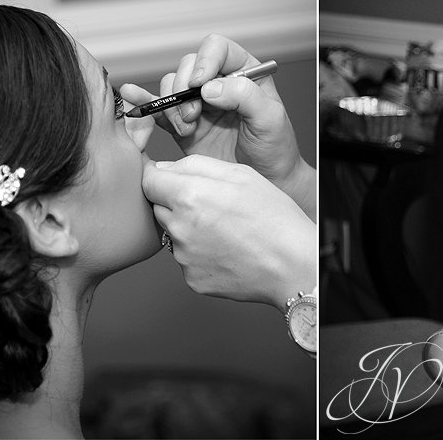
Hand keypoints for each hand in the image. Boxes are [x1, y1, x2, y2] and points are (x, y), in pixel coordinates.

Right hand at [122, 35, 314, 218]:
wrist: (266, 180)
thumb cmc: (275, 148)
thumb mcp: (271, 119)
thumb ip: (245, 97)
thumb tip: (209, 87)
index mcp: (244, 73)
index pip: (218, 48)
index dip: (205, 60)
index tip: (200, 83)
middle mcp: (219, 83)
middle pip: (188, 66)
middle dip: (184, 88)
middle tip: (193, 114)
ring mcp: (199, 103)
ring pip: (172, 85)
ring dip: (172, 105)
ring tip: (187, 128)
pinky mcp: (183, 124)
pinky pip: (159, 108)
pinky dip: (145, 103)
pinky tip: (135, 99)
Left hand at [142, 154, 316, 312]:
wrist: (293, 265)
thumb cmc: (275, 218)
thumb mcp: (242, 174)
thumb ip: (196, 164)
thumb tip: (164, 167)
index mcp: (189, 196)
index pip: (148, 180)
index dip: (162, 178)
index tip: (179, 181)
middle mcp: (179, 227)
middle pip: (159, 207)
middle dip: (177, 203)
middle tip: (214, 207)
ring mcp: (183, 257)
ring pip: (173, 234)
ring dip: (189, 229)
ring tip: (226, 230)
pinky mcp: (191, 279)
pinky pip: (187, 259)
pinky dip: (202, 254)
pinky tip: (228, 250)